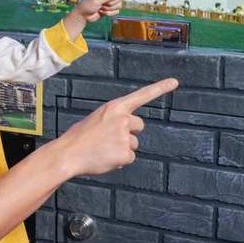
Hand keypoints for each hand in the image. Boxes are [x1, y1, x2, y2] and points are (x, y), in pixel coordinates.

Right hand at [56, 77, 178, 176]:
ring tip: (103, 149)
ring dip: (122, 148)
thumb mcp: (96, 119)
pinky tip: (105, 158)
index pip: (142, 95)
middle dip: (129, 133)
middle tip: (108, 138)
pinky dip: (119, 161)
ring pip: (133, 144)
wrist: (68, 154)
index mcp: (114, 107)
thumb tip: (123, 130)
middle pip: (139, 126)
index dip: (160, 88)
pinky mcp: (125, 154)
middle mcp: (123, 119)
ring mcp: (125, 137)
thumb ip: (113, 120)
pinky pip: (129, 158)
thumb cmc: (79, 137)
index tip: (175, 82)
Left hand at [75, 0, 130, 22]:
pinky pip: (117, 11)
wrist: (83, 16)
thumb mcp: (96, 0)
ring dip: (109, 9)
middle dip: (112, 2)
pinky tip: (101, 12)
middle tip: (101, 4)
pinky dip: (109, 14)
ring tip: (100, 8)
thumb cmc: (87, 5)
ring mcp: (110, 0)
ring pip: (119, 4)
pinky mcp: (111, 8)